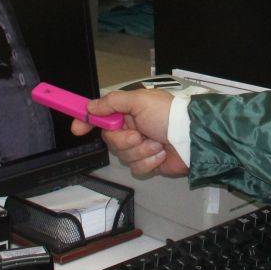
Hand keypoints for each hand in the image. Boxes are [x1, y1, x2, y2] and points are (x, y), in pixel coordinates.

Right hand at [70, 88, 187, 178]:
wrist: (193, 138)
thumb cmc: (168, 115)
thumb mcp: (139, 100)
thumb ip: (113, 102)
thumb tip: (90, 106)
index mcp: (128, 111)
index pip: (101, 116)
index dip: (87, 122)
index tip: (77, 129)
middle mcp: (132, 128)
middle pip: (111, 141)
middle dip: (126, 140)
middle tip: (141, 134)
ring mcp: (140, 147)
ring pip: (124, 156)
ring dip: (142, 151)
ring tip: (157, 144)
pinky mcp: (149, 163)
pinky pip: (137, 168)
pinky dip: (150, 162)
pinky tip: (161, 155)